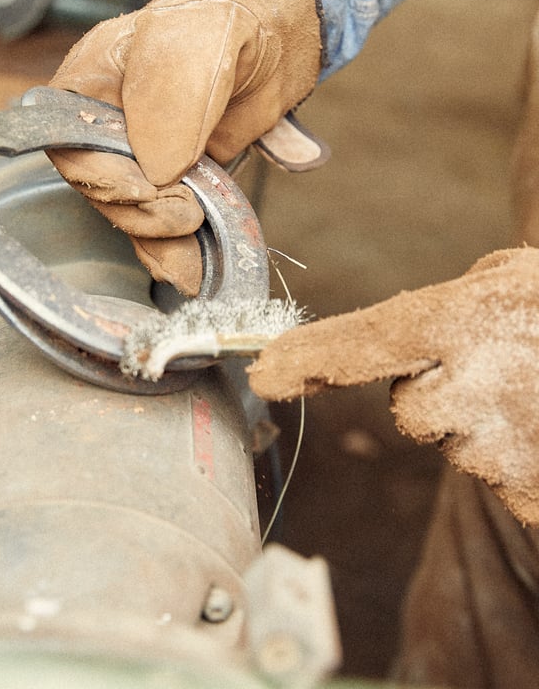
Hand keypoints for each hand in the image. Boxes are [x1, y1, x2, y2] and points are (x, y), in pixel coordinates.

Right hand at [47, 0, 323, 294]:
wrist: (280, 24)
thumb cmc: (226, 15)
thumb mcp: (194, 41)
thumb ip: (169, 99)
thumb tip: (159, 172)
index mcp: (90, 83)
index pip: (68, 146)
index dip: (102, 177)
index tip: (149, 186)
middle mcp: (110, 123)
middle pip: (101, 190)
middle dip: (142, 211)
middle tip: (189, 209)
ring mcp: (147, 154)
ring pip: (135, 215)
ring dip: (162, 240)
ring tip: (195, 243)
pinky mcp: (183, 179)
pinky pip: (168, 225)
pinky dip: (179, 251)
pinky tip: (192, 268)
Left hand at [246, 247, 538, 525]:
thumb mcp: (515, 279)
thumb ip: (452, 305)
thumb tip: (396, 340)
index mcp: (462, 320)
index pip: (360, 341)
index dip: (306, 358)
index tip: (263, 372)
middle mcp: (472, 386)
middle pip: (413, 409)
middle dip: (443, 395)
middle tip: (504, 373)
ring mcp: (504, 448)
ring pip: (459, 445)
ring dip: (488, 426)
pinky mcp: (532, 494)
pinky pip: (505, 479)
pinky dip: (525, 459)